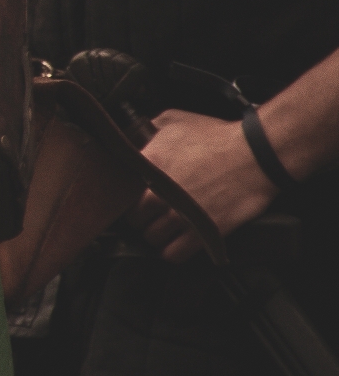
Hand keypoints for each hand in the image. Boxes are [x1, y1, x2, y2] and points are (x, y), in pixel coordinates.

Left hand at [132, 107, 277, 261]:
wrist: (257, 155)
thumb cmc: (218, 137)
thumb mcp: (174, 120)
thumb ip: (149, 131)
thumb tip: (135, 137)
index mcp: (148, 165)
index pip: (119, 191)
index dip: (125, 196)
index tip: (132, 197)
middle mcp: (159, 193)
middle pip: (135, 219)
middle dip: (141, 217)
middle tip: (150, 214)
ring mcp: (180, 215)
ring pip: (152, 238)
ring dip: (156, 235)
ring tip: (164, 228)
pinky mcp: (202, 232)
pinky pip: (174, 254)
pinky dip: (172, 251)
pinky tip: (176, 242)